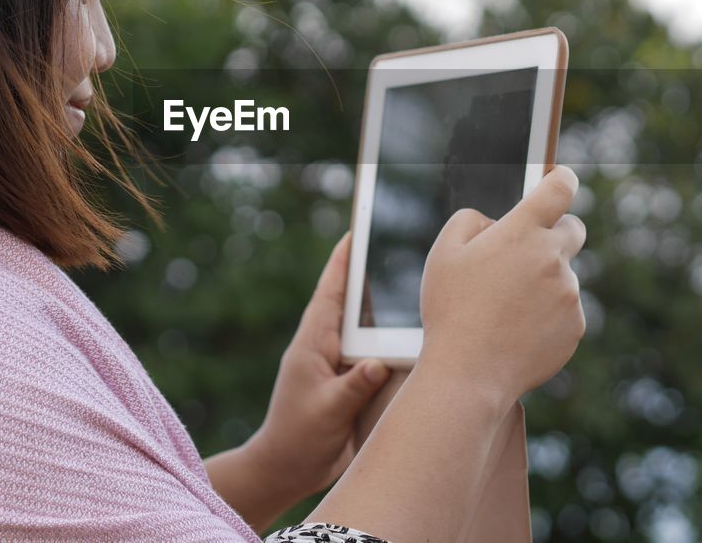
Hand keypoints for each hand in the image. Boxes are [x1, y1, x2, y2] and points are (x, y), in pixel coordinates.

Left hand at [246, 231, 390, 500]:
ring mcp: (338, 365)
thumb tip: (379, 362)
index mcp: (313, 344)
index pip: (330, 293)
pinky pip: (373, 353)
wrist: (288, 471)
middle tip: (393, 246)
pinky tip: (413, 334)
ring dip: (383, 309)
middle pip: (351, 303)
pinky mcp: (350, 384)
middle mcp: (326, 348)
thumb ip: (354, 387)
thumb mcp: (327, 411)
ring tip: (411, 284)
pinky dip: (389, 340)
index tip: (356, 232)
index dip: (343, 262)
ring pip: (365, 328)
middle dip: (369, 276)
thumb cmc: (299, 439)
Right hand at [419, 165, 587, 404]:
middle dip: (556, 233)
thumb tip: (495, 223)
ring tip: (505, 310)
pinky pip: (566, 310)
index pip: (560, 189)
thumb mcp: (443, 253)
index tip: (562, 180)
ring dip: (543, 283)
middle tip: (526, 253)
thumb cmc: (450, 310)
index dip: (563, 180)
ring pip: (563, 276)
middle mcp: (553, 257)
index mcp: (522, 232)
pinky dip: (548, 315)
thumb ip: (470, 221)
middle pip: (573, 229)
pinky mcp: (576, 325)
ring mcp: (568, 293)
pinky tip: (517, 331)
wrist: (469, 373)